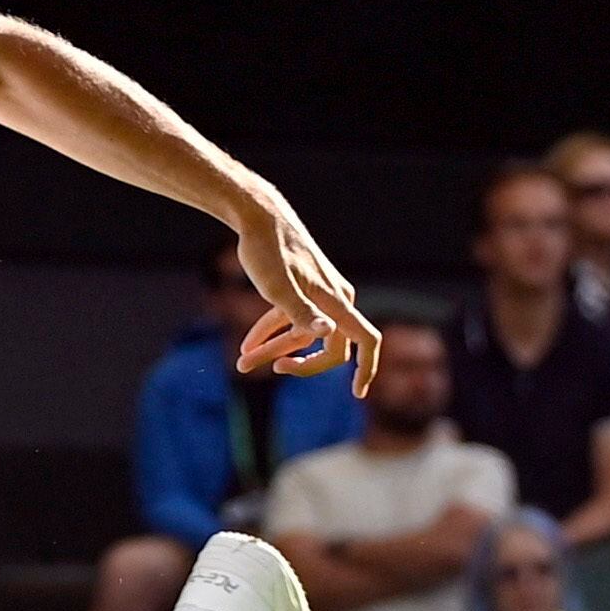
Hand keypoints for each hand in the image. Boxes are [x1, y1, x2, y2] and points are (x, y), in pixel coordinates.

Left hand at [229, 196, 381, 393]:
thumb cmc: (267, 250)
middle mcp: (335, 299)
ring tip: (242, 362)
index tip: (357, 393)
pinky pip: (292, 319)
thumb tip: (328, 334)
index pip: (365, 339)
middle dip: (298, 363)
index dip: (367, 368)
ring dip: (275, 349)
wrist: (258, 217)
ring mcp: (321, 295)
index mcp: (336, 301)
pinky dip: (271, 331)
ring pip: (304, 334)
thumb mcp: (277, 286)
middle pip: (329, 345)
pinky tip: (248, 345)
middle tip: (267, 370)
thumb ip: (301, 313)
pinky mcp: (304, 289)